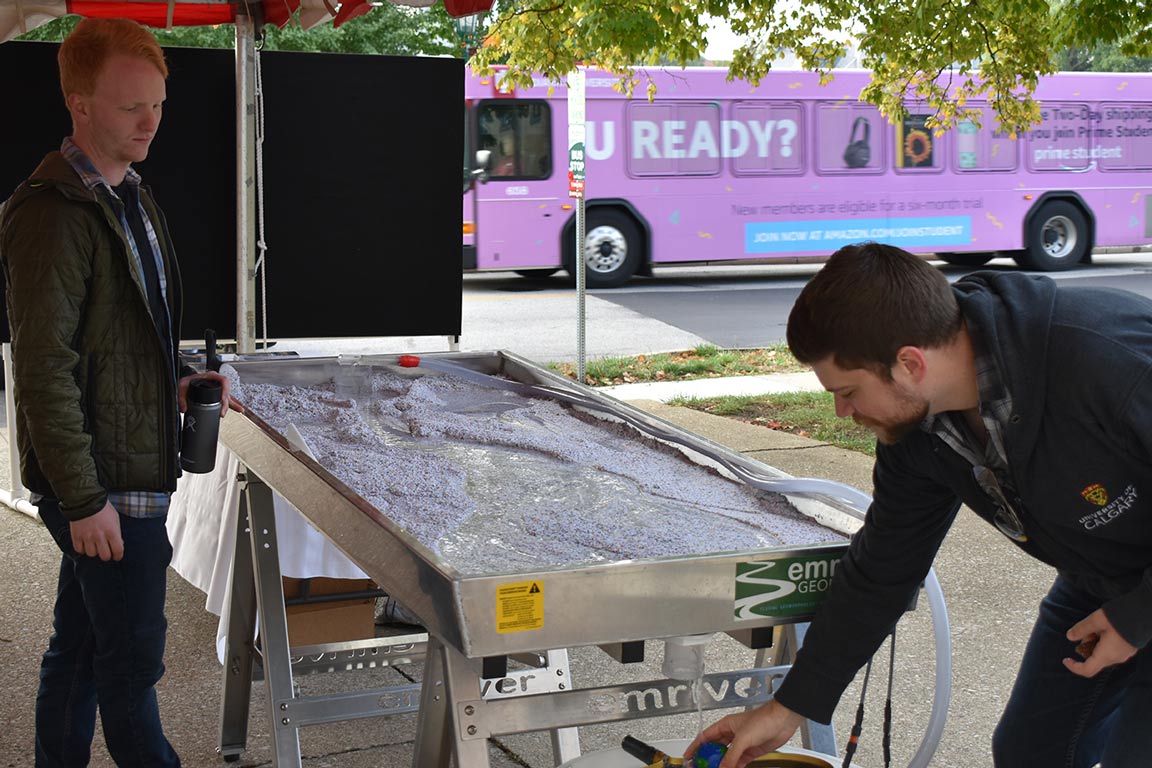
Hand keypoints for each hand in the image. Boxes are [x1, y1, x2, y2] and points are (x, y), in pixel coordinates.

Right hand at [70, 501, 123, 560]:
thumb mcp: (115, 519)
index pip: (118, 550)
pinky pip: (79, 550)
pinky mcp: (76, 536)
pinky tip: (85, 544)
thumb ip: (117, 532)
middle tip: (106, 552)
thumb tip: (119, 544)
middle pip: (104, 556)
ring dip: (94, 551)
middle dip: (107, 556)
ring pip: (91, 554)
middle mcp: (100, 536)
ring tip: (95, 546)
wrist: (85, 500)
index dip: (118, 556)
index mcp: (112, 531)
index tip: (117, 557)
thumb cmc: (103, 509)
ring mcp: (87, 537)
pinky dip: (82, 549)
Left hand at [179, 371, 244, 416]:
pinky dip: (232, 404)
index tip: (222, 400)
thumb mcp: (182, 386)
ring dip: (233, 403)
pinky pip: (227, 398)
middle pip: (226, 391)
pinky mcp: (217, 393)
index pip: (223, 381)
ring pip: (228, 395)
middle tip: (222, 412)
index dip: (225, 391)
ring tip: (240, 410)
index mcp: (211, 376)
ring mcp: (218, 387)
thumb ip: (181, 396)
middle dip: (227, 403)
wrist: (186, 382)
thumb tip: (184, 408)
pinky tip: (238, 409)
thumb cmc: (186, 381)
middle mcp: (216, 381)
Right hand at [684, 700, 804, 767]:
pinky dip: (733, 767)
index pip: (705, 737)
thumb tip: (722, 767)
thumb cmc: (763, 719)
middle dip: (707, 758)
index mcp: (725, 725)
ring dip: (721, 764)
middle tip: (701, 766)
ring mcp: (741, 743)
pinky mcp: (751, 751)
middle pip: (715, 748)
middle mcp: (732, 734)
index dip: (695, 746)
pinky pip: (738, 762)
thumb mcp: (743, 738)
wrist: (782, 721)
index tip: (688, 756)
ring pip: (726, 756)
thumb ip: (731, 755)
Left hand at [1064, 608, 1136, 676]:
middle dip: (1085, 648)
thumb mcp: (1095, 620)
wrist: (1143, 614)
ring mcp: (1124, 655)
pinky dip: (1103, 643)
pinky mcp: (1128, 649)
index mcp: (1106, 655)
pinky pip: (1111, 651)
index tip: (1066, 659)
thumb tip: (1070, 637)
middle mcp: (1116, 658)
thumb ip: (1081, 629)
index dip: (1074, 667)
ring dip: (1094, 644)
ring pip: (1102, 655)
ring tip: (1097, 627)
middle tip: (1087, 632)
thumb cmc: (1119, 618)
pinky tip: (1105, 629)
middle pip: (1094, 660)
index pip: (1087, 670)